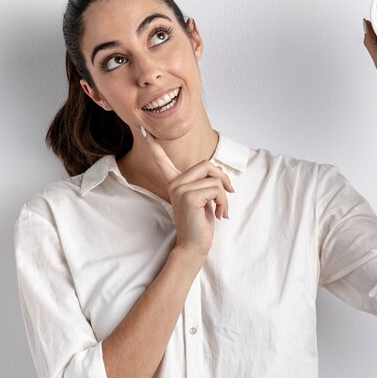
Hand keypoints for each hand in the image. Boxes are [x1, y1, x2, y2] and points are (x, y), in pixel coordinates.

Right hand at [140, 129, 234, 257]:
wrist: (194, 245)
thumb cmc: (200, 223)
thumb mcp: (202, 198)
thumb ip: (204, 183)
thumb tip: (219, 176)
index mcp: (175, 182)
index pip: (163, 161)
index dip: (155, 147)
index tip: (146, 132)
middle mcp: (175, 183)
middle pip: (207, 164)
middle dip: (223, 177)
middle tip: (230, 191)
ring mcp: (181, 189)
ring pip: (215, 180)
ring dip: (225, 196)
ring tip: (221, 210)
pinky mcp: (190, 196)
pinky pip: (217, 189)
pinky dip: (224, 202)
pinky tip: (219, 214)